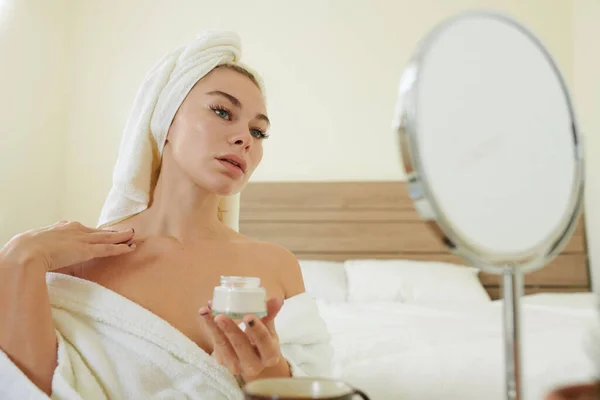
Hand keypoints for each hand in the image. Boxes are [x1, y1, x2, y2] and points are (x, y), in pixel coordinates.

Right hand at [0, 220, 136, 270]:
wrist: (25, 251)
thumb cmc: (24, 250)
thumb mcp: (35, 246)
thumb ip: (43, 249)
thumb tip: (38, 258)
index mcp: (61, 228)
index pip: (83, 229)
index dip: (94, 232)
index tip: (102, 233)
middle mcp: (74, 230)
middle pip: (98, 231)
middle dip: (111, 232)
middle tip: (125, 231)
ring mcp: (82, 239)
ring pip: (107, 237)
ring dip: (121, 237)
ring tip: (133, 236)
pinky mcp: (87, 250)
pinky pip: (108, 249)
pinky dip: (121, 248)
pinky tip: (131, 248)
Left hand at [198, 298, 289, 381]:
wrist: (254, 359)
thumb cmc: (263, 340)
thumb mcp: (269, 328)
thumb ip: (270, 313)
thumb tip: (277, 299)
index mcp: (270, 356)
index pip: (264, 342)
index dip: (256, 329)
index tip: (248, 316)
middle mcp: (254, 365)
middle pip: (241, 347)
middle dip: (230, 331)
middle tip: (220, 316)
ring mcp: (237, 366)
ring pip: (224, 347)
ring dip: (213, 328)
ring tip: (206, 312)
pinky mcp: (223, 362)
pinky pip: (215, 345)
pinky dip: (210, 329)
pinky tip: (206, 315)